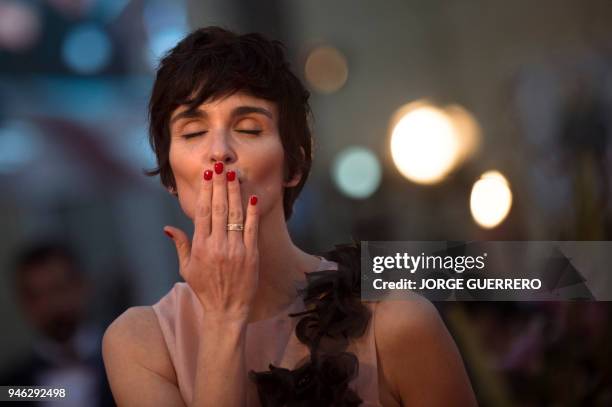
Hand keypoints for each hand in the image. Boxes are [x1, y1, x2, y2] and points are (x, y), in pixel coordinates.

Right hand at [163, 162, 259, 321]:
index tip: (207, 175)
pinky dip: (252, 213)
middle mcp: (218, 245)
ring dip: (234, 193)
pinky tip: (251, 198)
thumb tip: (168, 227)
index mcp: (201, 247)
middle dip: (220, 185)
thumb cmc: (205, 289)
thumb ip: (180, 245)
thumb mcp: (187, 268)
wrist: (227, 310)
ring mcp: (236, 249)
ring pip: (235, 215)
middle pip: (219, 208)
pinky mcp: (251, 255)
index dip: (205, 191)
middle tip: (220, 165)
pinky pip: (251, 230)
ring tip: (234, 174)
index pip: (203, 212)